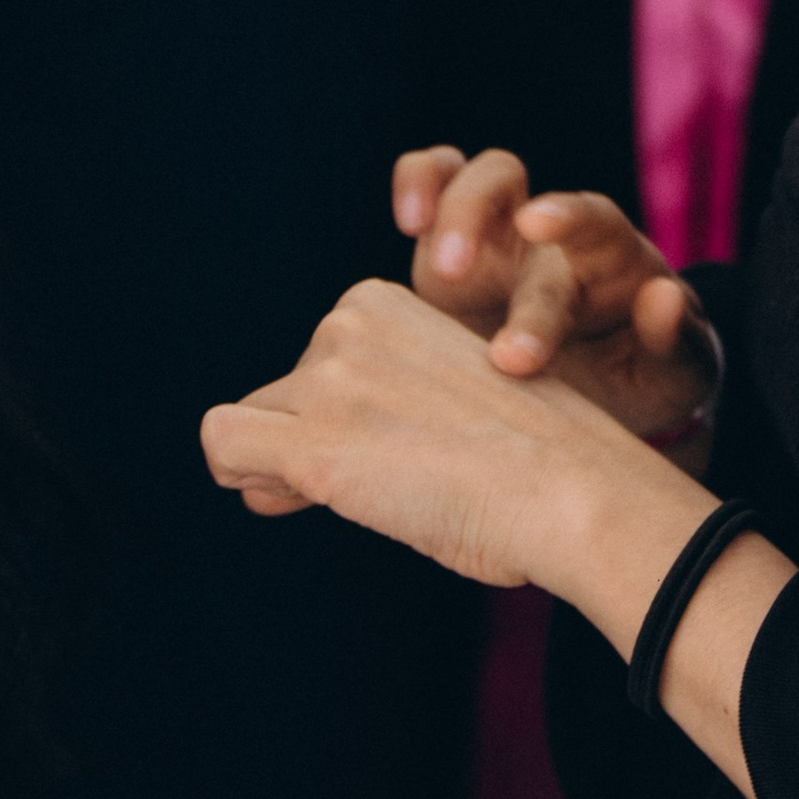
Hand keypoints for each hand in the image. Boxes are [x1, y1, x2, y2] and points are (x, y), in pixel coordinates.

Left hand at [202, 276, 627, 585]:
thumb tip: (252, 474)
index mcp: (384, 303)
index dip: (343, 420)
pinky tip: (303, 496)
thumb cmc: (529, 464)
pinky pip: (223, 448)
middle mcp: (346, 324)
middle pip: (281, 397)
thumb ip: (366, 408)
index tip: (409, 440)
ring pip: (246, 425)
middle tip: (391, 477)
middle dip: (308, 445)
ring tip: (369, 489)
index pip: (317, 366)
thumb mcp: (444, 401)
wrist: (575, 491)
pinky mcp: (314, 447)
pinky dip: (246, 479)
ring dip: (283, 469)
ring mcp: (328, 382)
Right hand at [396, 152, 717, 446]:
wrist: (598, 398)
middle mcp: (549, 237)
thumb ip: (677, 344)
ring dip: (450, 208)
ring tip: (439, 267)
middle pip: (516, 198)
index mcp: (610, 257)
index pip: (593, 220)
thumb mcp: (676, 377)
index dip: (566, 214)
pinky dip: (416, 182)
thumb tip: (665, 298)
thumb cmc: (642, 380)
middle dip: (480, 233)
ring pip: (470, 175)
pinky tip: (410, 220)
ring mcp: (497, 238)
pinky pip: (431, 184)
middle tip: (479, 316)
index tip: (537, 223)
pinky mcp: (447, 255)